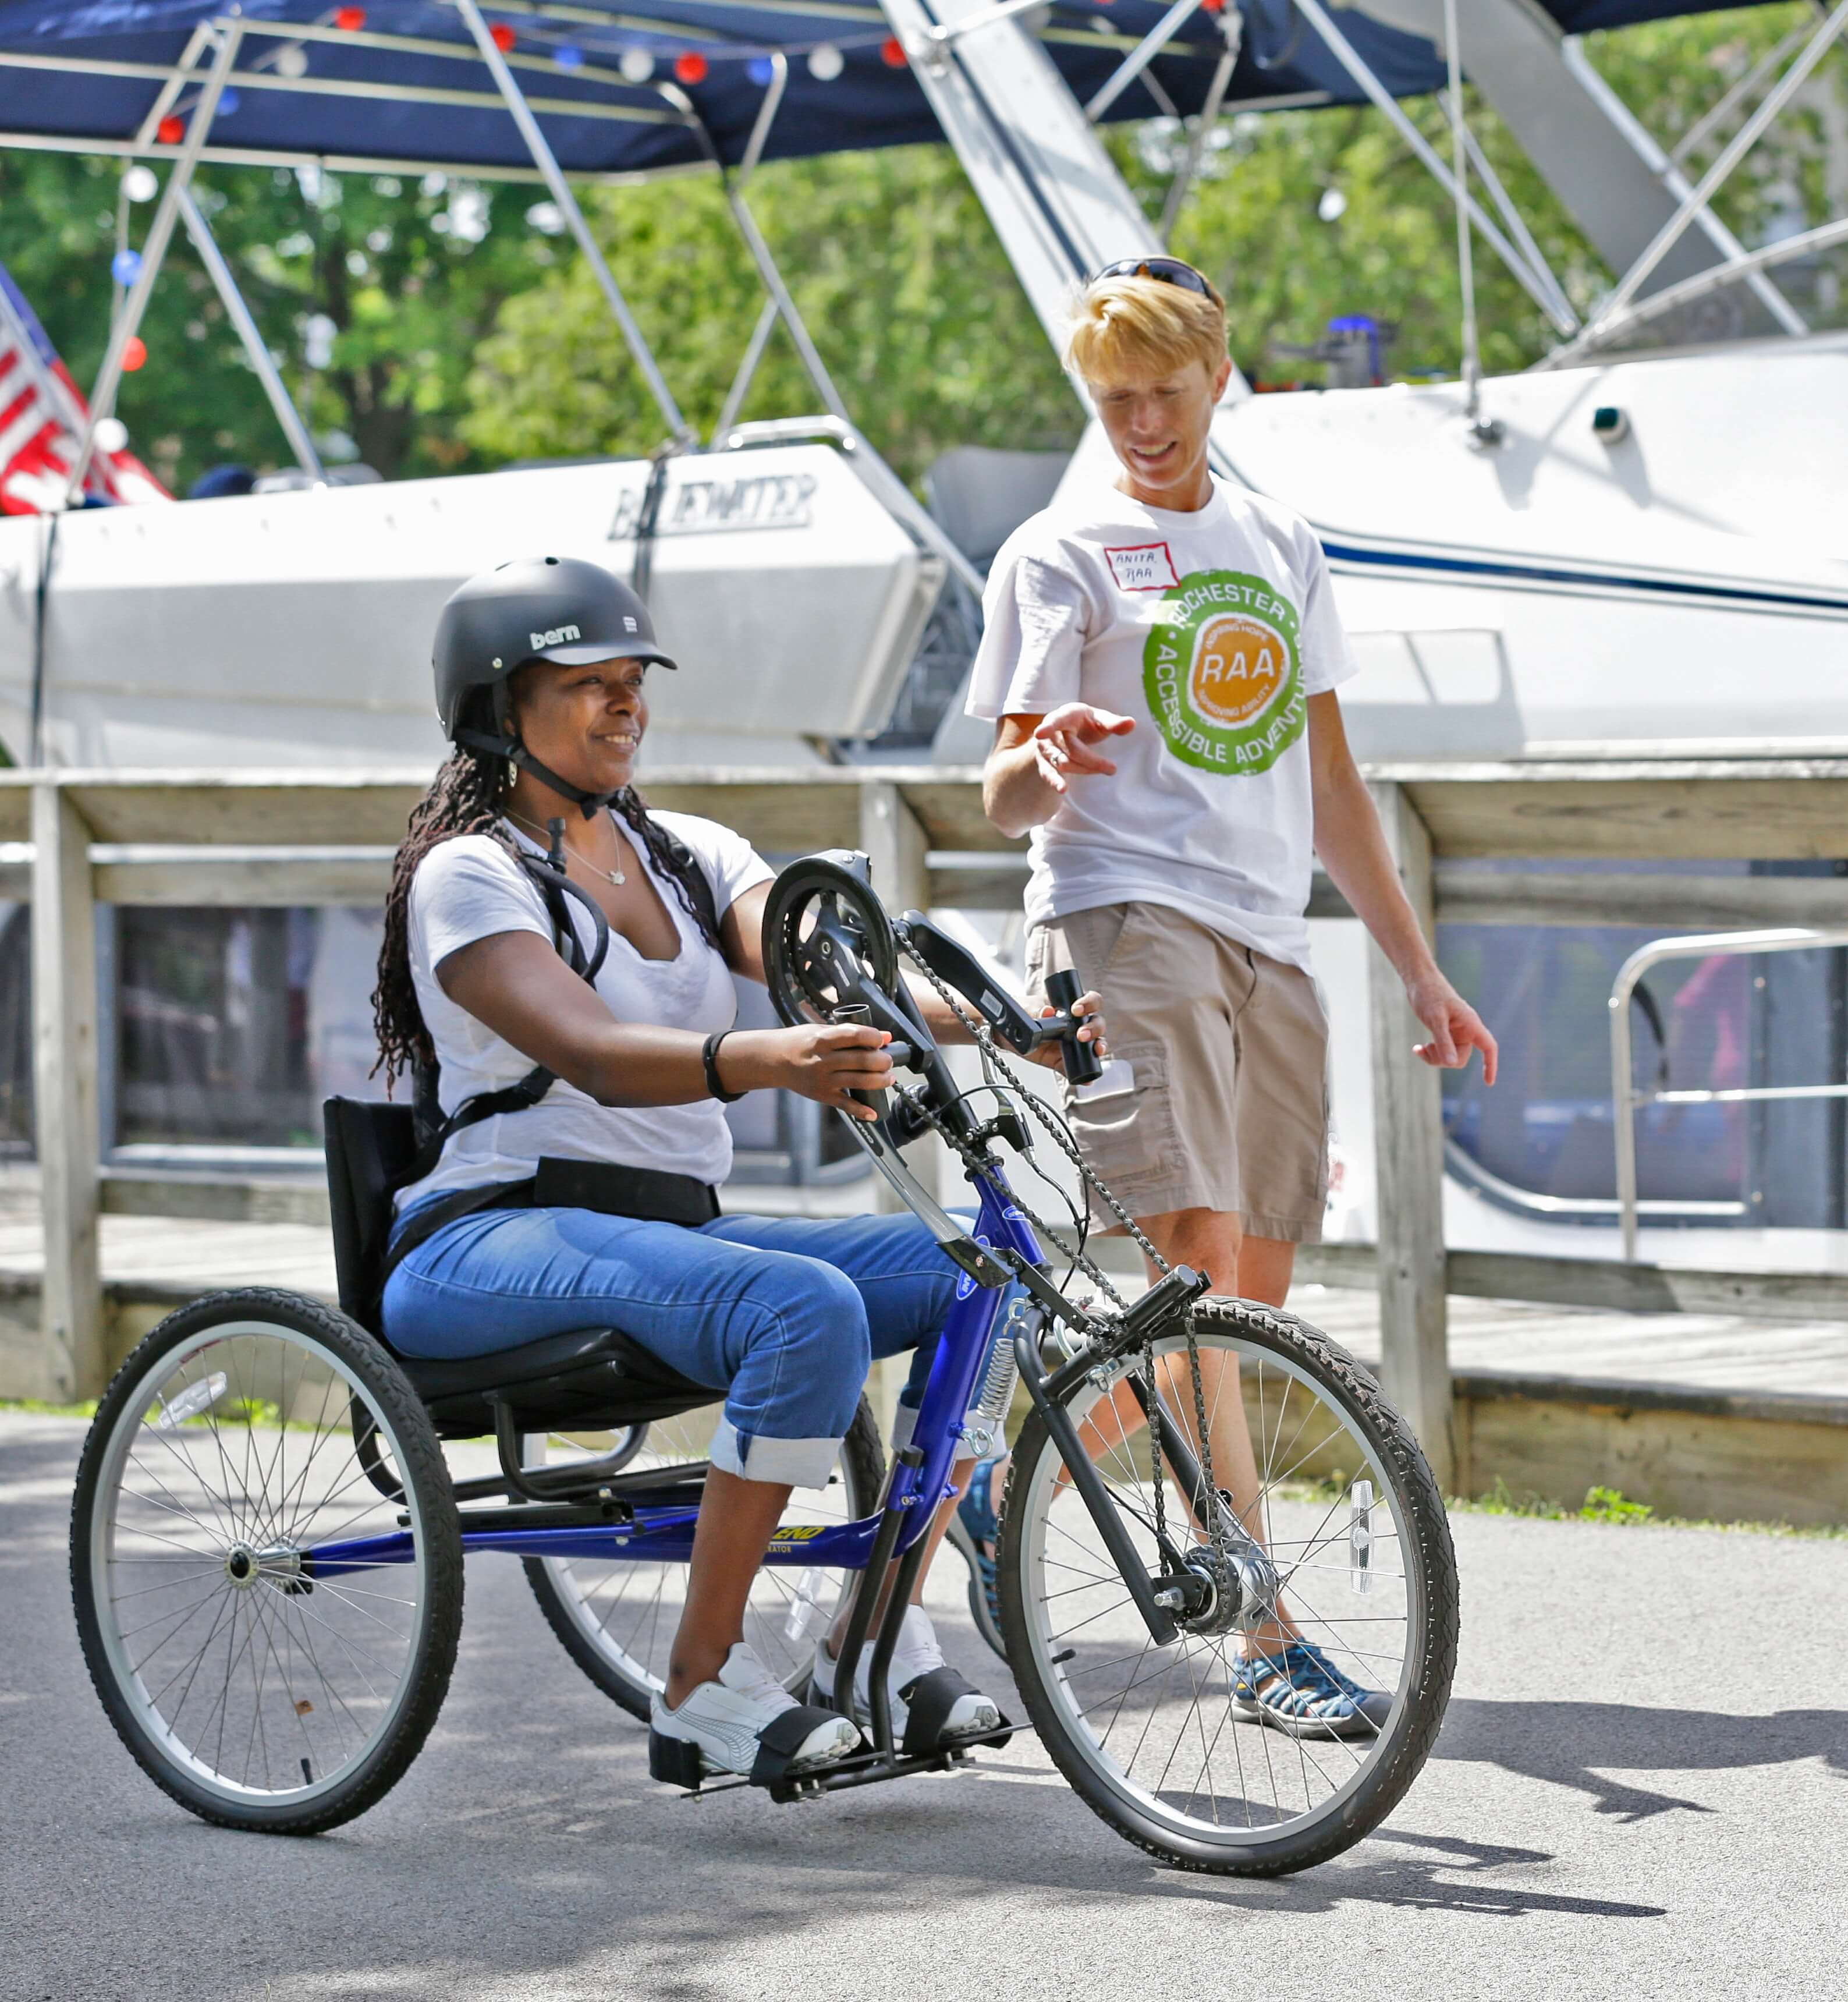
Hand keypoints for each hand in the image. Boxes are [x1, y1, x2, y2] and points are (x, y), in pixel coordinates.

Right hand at [721, 1024, 895, 1120]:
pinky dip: (861, 1110)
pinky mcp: (822, 1095)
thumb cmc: (800, 1042)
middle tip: (888, 1060)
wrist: (774, 1060)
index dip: (874, 1037)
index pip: (855, 1035)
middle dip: (882, 1060)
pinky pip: (845, 1104)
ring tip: (888, 1077)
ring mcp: (822, 1079)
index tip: (882, 1040)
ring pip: (859, 1081)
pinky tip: (874, 1112)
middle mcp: (823, 1060)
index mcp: (822, 1039)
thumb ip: (851, 1033)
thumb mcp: (821, 1030)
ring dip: (880, 1080)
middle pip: (862, 1060)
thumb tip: (885, 1037)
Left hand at [1029, 991, 1107, 1070]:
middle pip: (1097, 1023)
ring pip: (1094, 1044)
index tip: (1077, 1010)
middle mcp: (1076, 1023)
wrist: (1007, 1032)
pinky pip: (1078, 1068)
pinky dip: (1084, 1075)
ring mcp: (1072, 1043)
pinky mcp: (1063, 1060)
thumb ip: (1035, 1010)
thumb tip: (1047, 1011)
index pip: (1090, 1001)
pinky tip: (1086, 1077)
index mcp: (1070, 1005)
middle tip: (1082, 1034)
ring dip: (1098, 1047)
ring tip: (1094, 1051)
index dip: (1089, 1003)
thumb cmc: (1021, 1013)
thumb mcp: (1026, 1009)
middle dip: (1094, 1029)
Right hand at [1031, 704, 1134, 794]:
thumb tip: (1132, 723)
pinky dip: (1055, 781)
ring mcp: (1045, 748)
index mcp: (1064, 715)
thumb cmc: (1085, 723)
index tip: (1040, 733)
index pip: (1056, 721)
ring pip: (1063, 763)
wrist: (1064, 731)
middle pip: (1071, 749)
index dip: (1048, 726)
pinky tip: (1063, 789)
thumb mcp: (1099, 719)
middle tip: (1113, 768)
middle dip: (1092, 760)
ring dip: (1083, 769)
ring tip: (1106, 770)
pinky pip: (1048, 773)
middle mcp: (1051, 732)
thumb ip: (1114, 723)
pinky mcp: (1044, 763)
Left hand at [1405, 972, 1497, 1085]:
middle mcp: (1466, 1030)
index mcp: (1471, 1024)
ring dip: (1434, 1057)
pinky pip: (1441, 1051)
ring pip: (1449, 1057)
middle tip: (1426, 1049)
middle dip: (1444, 1060)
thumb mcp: (1435, 1018)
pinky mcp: (1445, 1032)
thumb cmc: (1429, 995)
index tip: (1489, 1083)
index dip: (1490, 1065)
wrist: (1419, 981)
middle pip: (1461, 1058)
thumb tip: (1451, 1064)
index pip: (1488, 1047)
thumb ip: (1443, 1041)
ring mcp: (1455, 1032)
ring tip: (1419, 1048)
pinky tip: (1417, 1049)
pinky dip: (1429, 1052)